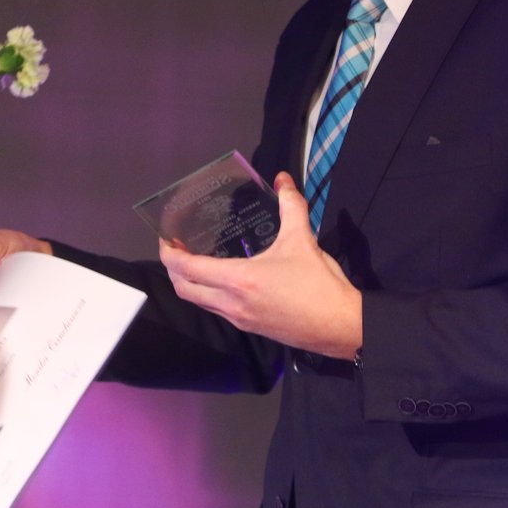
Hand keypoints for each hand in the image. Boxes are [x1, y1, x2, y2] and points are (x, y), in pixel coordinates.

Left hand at [159, 172, 361, 357]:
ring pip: (200, 302)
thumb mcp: (303, 240)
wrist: (341, 327)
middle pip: (185, 289)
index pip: (187, 268)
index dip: (169, 253)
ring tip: (196, 259)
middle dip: (174, 269)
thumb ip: (291, 206)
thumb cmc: (319, 284)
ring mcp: (239, 319)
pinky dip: (209, 293)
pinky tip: (223, 277)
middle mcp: (231, 303)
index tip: (166, 238)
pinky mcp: (250, 327)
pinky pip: (217, 310)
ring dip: (191, 283)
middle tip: (177, 248)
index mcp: (238, 280)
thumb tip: (283, 179)